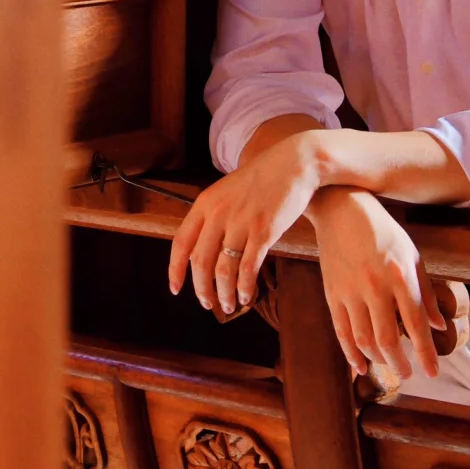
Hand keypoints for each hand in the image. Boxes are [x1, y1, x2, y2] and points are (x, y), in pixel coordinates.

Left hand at [168, 134, 320, 314]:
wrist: (294, 163)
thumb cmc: (262, 179)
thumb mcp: (227, 191)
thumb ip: (214, 217)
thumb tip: (204, 252)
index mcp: (205, 203)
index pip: (181, 242)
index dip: (175, 270)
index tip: (176, 289)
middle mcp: (219, 213)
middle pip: (200, 262)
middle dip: (202, 289)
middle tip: (208, 304)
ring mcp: (241, 222)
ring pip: (223, 270)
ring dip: (224, 294)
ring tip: (228, 305)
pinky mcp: (264, 231)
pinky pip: (248, 268)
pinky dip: (244, 287)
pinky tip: (246, 296)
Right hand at [308, 187, 444, 381]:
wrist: (341, 208)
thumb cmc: (383, 230)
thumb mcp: (412, 254)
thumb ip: (426, 292)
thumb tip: (439, 325)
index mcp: (400, 275)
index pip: (416, 323)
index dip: (426, 353)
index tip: (433, 373)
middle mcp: (375, 286)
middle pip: (387, 339)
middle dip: (400, 364)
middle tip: (408, 374)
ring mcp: (350, 291)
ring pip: (363, 340)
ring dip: (378, 360)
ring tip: (389, 366)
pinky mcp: (331, 293)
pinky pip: (341, 331)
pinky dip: (350, 354)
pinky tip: (360, 365)